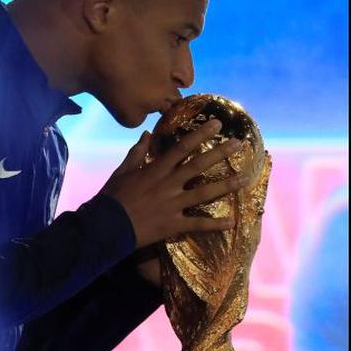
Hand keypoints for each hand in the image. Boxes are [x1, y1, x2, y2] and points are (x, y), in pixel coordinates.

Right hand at [99, 119, 246, 248]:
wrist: (105, 226)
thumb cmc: (112, 198)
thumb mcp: (122, 171)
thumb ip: (136, 153)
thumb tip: (146, 134)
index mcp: (156, 170)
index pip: (182, 148)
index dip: (200, 135)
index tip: (217, 124)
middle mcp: (168, 184)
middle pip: (198, 166)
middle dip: (220, 153)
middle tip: (239, 144)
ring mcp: (173, 205)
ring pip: (204, 193)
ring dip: (226, 185)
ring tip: (245, 178)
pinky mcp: (173, 224)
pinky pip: (198, 224)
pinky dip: (215, 224)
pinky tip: (233, 222)